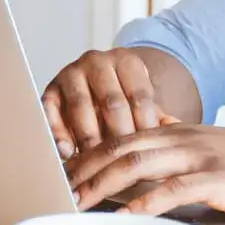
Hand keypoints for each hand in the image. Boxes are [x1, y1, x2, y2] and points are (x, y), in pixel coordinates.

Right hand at [41, 48, 164, 159]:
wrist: (96, 88)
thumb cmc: (125, 102)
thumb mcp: (143, 104)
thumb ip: (159, 119)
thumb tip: (174, 136)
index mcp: (126, 61)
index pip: (139, 96)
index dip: (145, 127)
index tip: (148, 152)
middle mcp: (97, 61)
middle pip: (111, 101)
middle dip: (118, 135)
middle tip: (124, 163)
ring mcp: (71, 73)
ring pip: (80, 105)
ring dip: (89, 137)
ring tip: (96, 162)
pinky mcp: (50, 89)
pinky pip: (50, 110)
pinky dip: (58, 132)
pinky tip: (67, 152)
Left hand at [65, 123, 224, 222]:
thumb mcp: (211, 143)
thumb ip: (179, 140)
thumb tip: (151, 130)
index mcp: (178, 131)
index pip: (121, 137)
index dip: (88, 153)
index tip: (62, 171)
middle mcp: (183, 138)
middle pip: (120, 146)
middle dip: (84, 168)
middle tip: (57, 188)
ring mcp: (201, 156)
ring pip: (139, 163)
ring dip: (104, 183)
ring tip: (78, 200)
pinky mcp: (219, 179)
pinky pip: (175, 188)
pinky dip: (146, 202)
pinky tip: (127, 216)